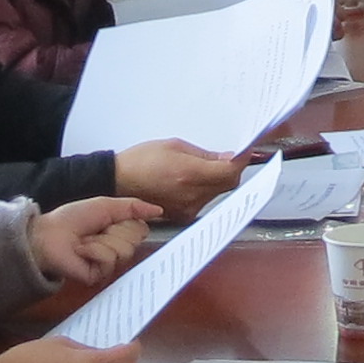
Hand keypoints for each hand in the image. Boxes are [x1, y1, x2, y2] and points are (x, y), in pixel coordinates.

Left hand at [31, 195, 158, 286]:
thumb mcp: (105, 205)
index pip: (141, 229)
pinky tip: (82, 251)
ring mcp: (109, 264)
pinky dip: (94, 250)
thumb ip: (133, 207)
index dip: (127, 221)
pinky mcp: (99, 275)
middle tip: (97, 229)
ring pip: (124, 250)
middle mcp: (117, 249)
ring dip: (102, 240)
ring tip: (86, 240)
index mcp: (119, 232)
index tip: (111, 219)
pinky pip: (109, 260)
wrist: (48, 235)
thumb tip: (158, 210)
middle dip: (115, 229)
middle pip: (135, 240)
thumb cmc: (72, 219)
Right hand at [112, 139, 245, 213]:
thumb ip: (205, 155)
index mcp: (190, 174)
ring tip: (201, 168)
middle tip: (228, 157)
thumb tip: (228, 157)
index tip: (246, 151)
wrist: (117, 182)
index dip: (242, 160)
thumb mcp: (175, 146)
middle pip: (228, 184)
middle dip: (231, 170)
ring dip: (218, 180)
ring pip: (218, 193)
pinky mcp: (183, 216)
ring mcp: (188, 209)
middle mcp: (191, 196)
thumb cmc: (141, 160)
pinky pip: (205, 202)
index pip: (230, 171)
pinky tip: (191, 182)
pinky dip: (205, 190)